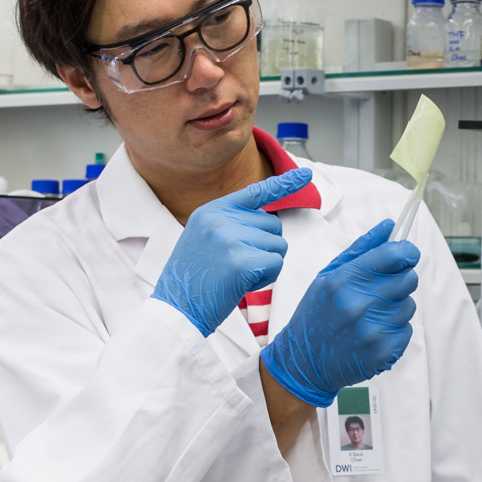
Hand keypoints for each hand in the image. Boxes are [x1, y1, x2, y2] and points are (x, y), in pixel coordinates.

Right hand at [152, 168, 313, 335]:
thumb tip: (269, 222)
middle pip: (274, 225)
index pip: (255, 191)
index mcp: (212, 210)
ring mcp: (231, 238)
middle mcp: (222, 219)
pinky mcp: (241, 261)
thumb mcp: (204, 237)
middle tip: (237, 265)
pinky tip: (243, 284)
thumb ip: (232, 223)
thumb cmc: (194, 278)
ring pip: (278, 245)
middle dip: (265, 247)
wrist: (175, 308)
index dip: (284, 183)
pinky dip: (267, 278)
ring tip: (237, 275)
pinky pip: (276, 264)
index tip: (306, 173)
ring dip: (266, 264)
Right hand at [259, 220, 418, 406]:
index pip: (395, 256)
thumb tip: (389, 226)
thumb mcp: (327, 276)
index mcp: (344, 280)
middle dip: (399, 279)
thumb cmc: (314, 315)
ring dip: (396, 306)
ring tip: (370, 315)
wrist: (304, 363)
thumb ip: (360, 249)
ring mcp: (373, 330)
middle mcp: (360, 304)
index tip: (406, 255)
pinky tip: (372, 333)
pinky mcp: (383, 352)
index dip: (407, 252)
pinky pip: (406, 329)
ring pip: (409, 305)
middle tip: (380, 289)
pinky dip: (394, 330)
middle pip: (409, 278)